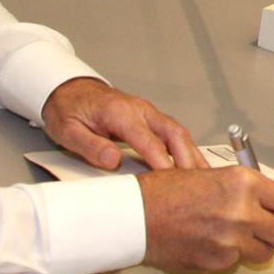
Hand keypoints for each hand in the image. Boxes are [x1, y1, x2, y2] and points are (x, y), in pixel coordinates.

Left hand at [40, 77, 201, 170]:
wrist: (68, 90)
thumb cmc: (68, 110)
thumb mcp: (67, 131)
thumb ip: (90, 146)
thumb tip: (112, 161)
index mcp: (120, 113)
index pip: (148, 141)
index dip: (162, 163)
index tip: (172, 183)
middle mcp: (139, 110)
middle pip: (173, 133)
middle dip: (188, 158)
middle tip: (199, 183)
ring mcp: (147, 112)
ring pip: (178, 132)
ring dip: (192, 154)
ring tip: (205, 177)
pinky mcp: (149, 118)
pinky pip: (173, 132)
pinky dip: (186, 148)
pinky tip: (193, 164)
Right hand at [137, 167, 273, 272]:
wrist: (138, 215)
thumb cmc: (167, 191)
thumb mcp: (211, 174)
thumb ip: (243, 188)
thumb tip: (268, 201)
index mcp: (243, 183)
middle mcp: (242, 211)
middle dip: (273, 232)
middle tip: (259, 228)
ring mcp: (232, 240)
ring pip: (265, 253)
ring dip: (254, 247)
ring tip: (234, 237)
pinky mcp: (218, 262)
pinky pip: (236, 263)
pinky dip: (228, 256)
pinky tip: (210, 243)